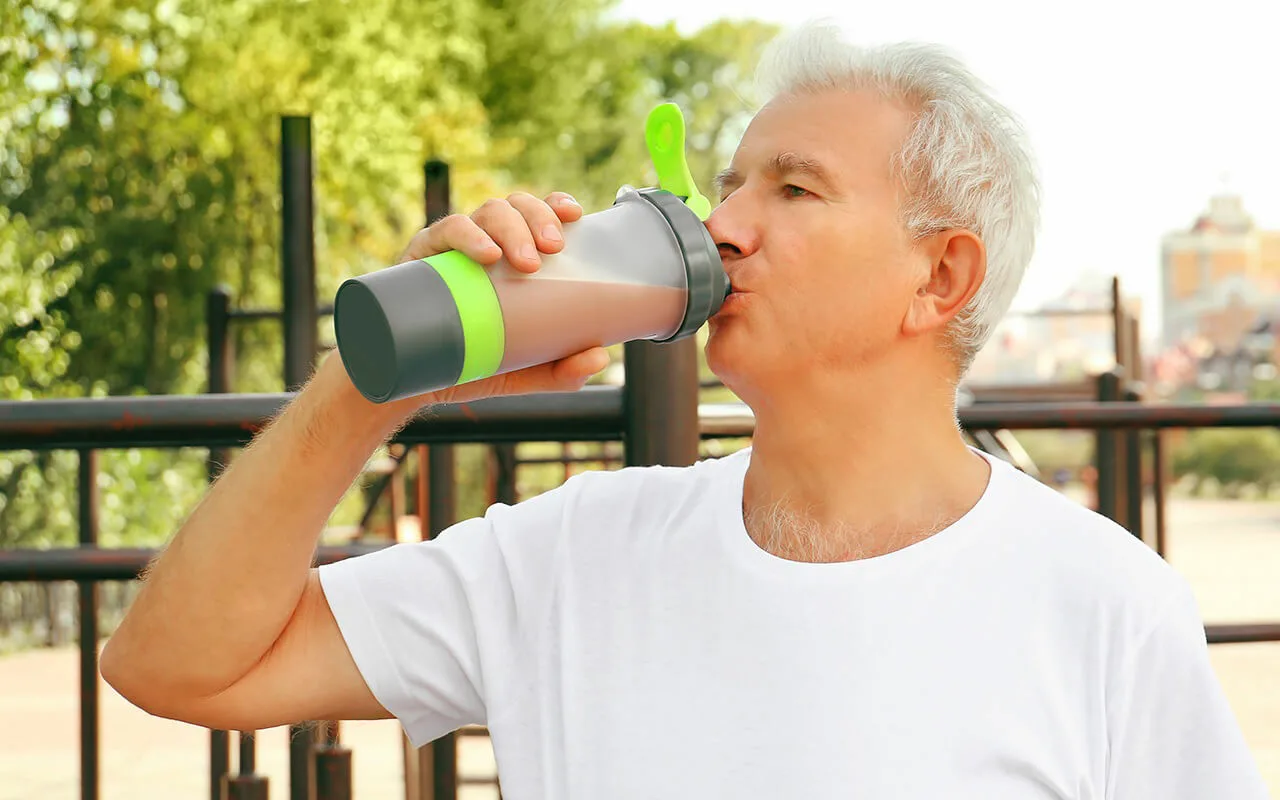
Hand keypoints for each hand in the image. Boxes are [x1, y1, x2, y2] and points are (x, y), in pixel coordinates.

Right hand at [394, 191, 610, 405]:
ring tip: (526, 262)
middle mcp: (485, 242)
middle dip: (539, 219)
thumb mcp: (525, 372)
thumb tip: (601, 354)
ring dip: (512, 227)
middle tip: (553, 249)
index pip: (537, 214)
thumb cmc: (475, 365)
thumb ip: (563, 369)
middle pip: (516, 206)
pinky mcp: (424, 257)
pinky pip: (446, 231)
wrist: (415, 382)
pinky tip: (486, 254)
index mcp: (512, 257)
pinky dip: (468, 236)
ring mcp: (454, 247)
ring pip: (487, 212)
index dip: (555, 204)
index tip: (574, 215)